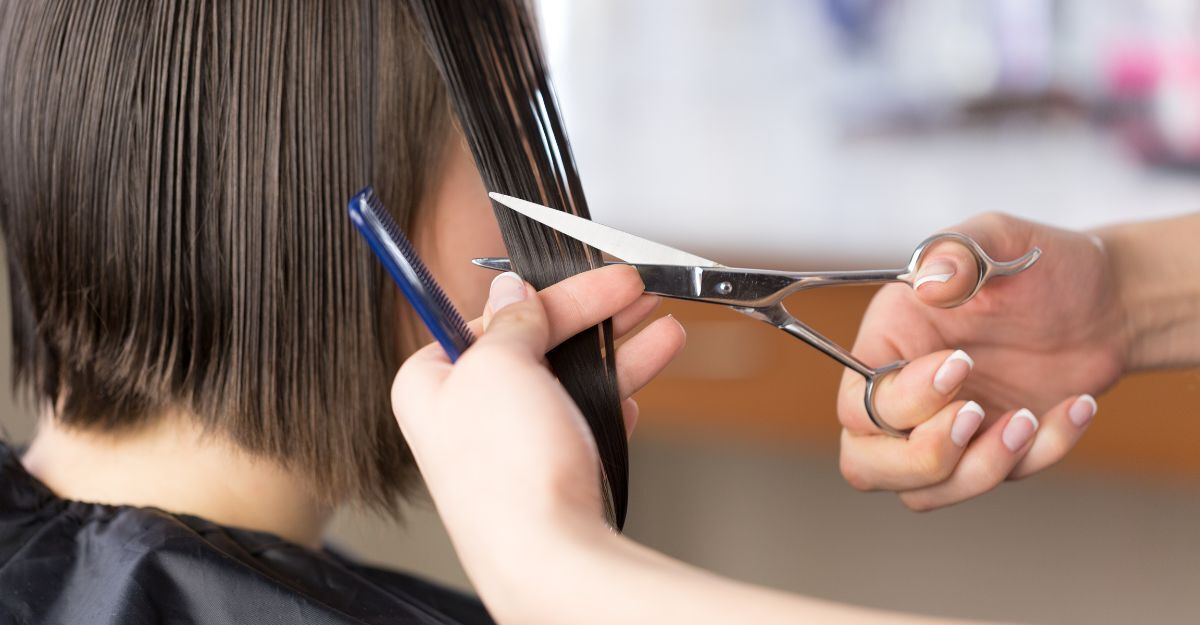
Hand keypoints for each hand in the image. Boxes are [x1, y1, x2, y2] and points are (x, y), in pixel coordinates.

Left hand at [391, 265, 685, 588]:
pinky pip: (582, 423)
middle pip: (533, 344)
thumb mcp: (500, 362)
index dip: (540, 296)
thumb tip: (511, 291)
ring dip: (617, 351)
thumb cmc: (507, 474)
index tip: (587, 276)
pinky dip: (614, 401)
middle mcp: (464, 416)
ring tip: (661, 330)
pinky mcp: (544, 474)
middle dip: (590, 315)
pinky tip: (641, 390)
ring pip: (567, 380)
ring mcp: (506, 447)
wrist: (550, 559)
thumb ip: (511, 319)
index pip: (485, 317)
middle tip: (633, 292)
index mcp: (430, 383)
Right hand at [837, 213, 1127, 510]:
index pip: (856, 402)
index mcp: (889, 342)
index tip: (962, 363)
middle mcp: (904, 394)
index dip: (900, 401)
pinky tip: (1074, 407)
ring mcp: (945, 430)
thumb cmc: (1040, 263)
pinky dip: (1040, 454)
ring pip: (923, 492)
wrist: (1107, 300)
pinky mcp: (991, 452)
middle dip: (921, 458)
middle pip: (865, 464)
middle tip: (975, 415)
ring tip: (1028, 418)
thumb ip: (959, 249)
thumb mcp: (1000, 236)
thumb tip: (929, 277)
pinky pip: (999, 482)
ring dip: (978, 469)